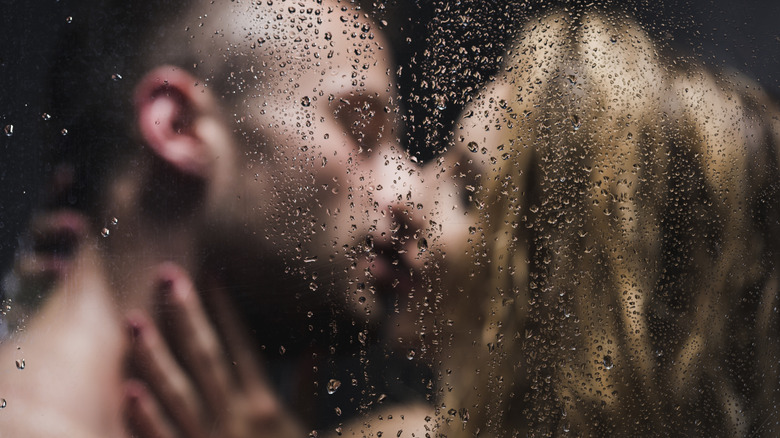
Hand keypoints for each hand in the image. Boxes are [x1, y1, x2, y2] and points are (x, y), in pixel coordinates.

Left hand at [124, 264, 303, 437]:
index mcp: (262, 403)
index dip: (225, 308)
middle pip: (206, 357)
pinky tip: (127, 390)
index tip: (210, 273)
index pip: (241, 344)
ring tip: (134, 321)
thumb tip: (315, 347)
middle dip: (187, 316)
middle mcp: (234, 415)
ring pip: (177, 392)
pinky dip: (145, 417)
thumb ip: (308, 387)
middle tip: (168, 275)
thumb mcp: (301, 425)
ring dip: (155, 356)